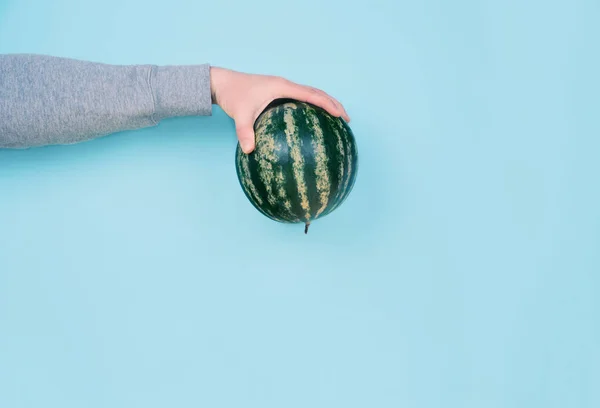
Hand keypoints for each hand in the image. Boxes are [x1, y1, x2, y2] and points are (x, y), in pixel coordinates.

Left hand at [210, 66, 349, 153]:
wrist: (223, 83)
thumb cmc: (233, 96)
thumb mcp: (240, 115)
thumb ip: (245, 132)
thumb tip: (250, 151)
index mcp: (282, 86)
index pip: (312, 94)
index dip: (328, 104)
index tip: (341, 115)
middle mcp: (285, 85)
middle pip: (317, 92)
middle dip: (333, 104)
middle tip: (346, 119)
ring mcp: (283, 88)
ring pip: (311, 94)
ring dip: (325, 103)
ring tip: (337, 119)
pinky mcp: (278, 92)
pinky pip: (301, 99)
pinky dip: (312, 107)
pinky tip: (313, 122)